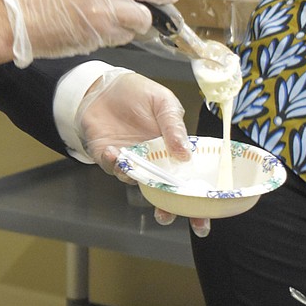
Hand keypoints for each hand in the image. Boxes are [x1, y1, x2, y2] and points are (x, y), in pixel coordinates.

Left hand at [75, 69, 209, 237]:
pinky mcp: (109, 157)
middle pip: (165, 193)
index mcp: (173, 149)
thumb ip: (174, 126)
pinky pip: (113, 168)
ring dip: (136, 181)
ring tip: (132, 168)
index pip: (189, 179)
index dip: (197, 202)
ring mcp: (132, 161)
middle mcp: (154, 160)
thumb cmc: (137, 92)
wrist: (103, 85)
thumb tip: (186, 153)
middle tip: (167, 216)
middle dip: (168, 210)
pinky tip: (115, 152)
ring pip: (138, 183)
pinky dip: (115, 164)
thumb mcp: (163, 102)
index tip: (202, 219)